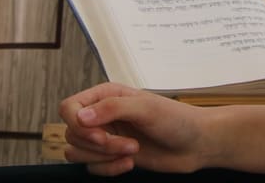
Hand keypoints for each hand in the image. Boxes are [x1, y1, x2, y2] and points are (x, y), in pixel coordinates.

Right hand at [59, 83, 208, 175]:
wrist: (196, 144)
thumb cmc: (177, 119)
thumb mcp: (146, 108)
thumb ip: (112, 108)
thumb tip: (80, 116)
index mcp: (107, 95)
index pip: (69, 107)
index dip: (77, 124)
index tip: (99, 135)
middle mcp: (102, 115)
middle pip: (71, 134)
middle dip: (99, 145)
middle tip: (129, 144)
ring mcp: (106, 136)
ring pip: (76, 152)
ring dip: (104, 157)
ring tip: (133, 150)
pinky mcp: (111, 156)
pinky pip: (91, 168)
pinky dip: (109, 169)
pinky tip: (131, 163)